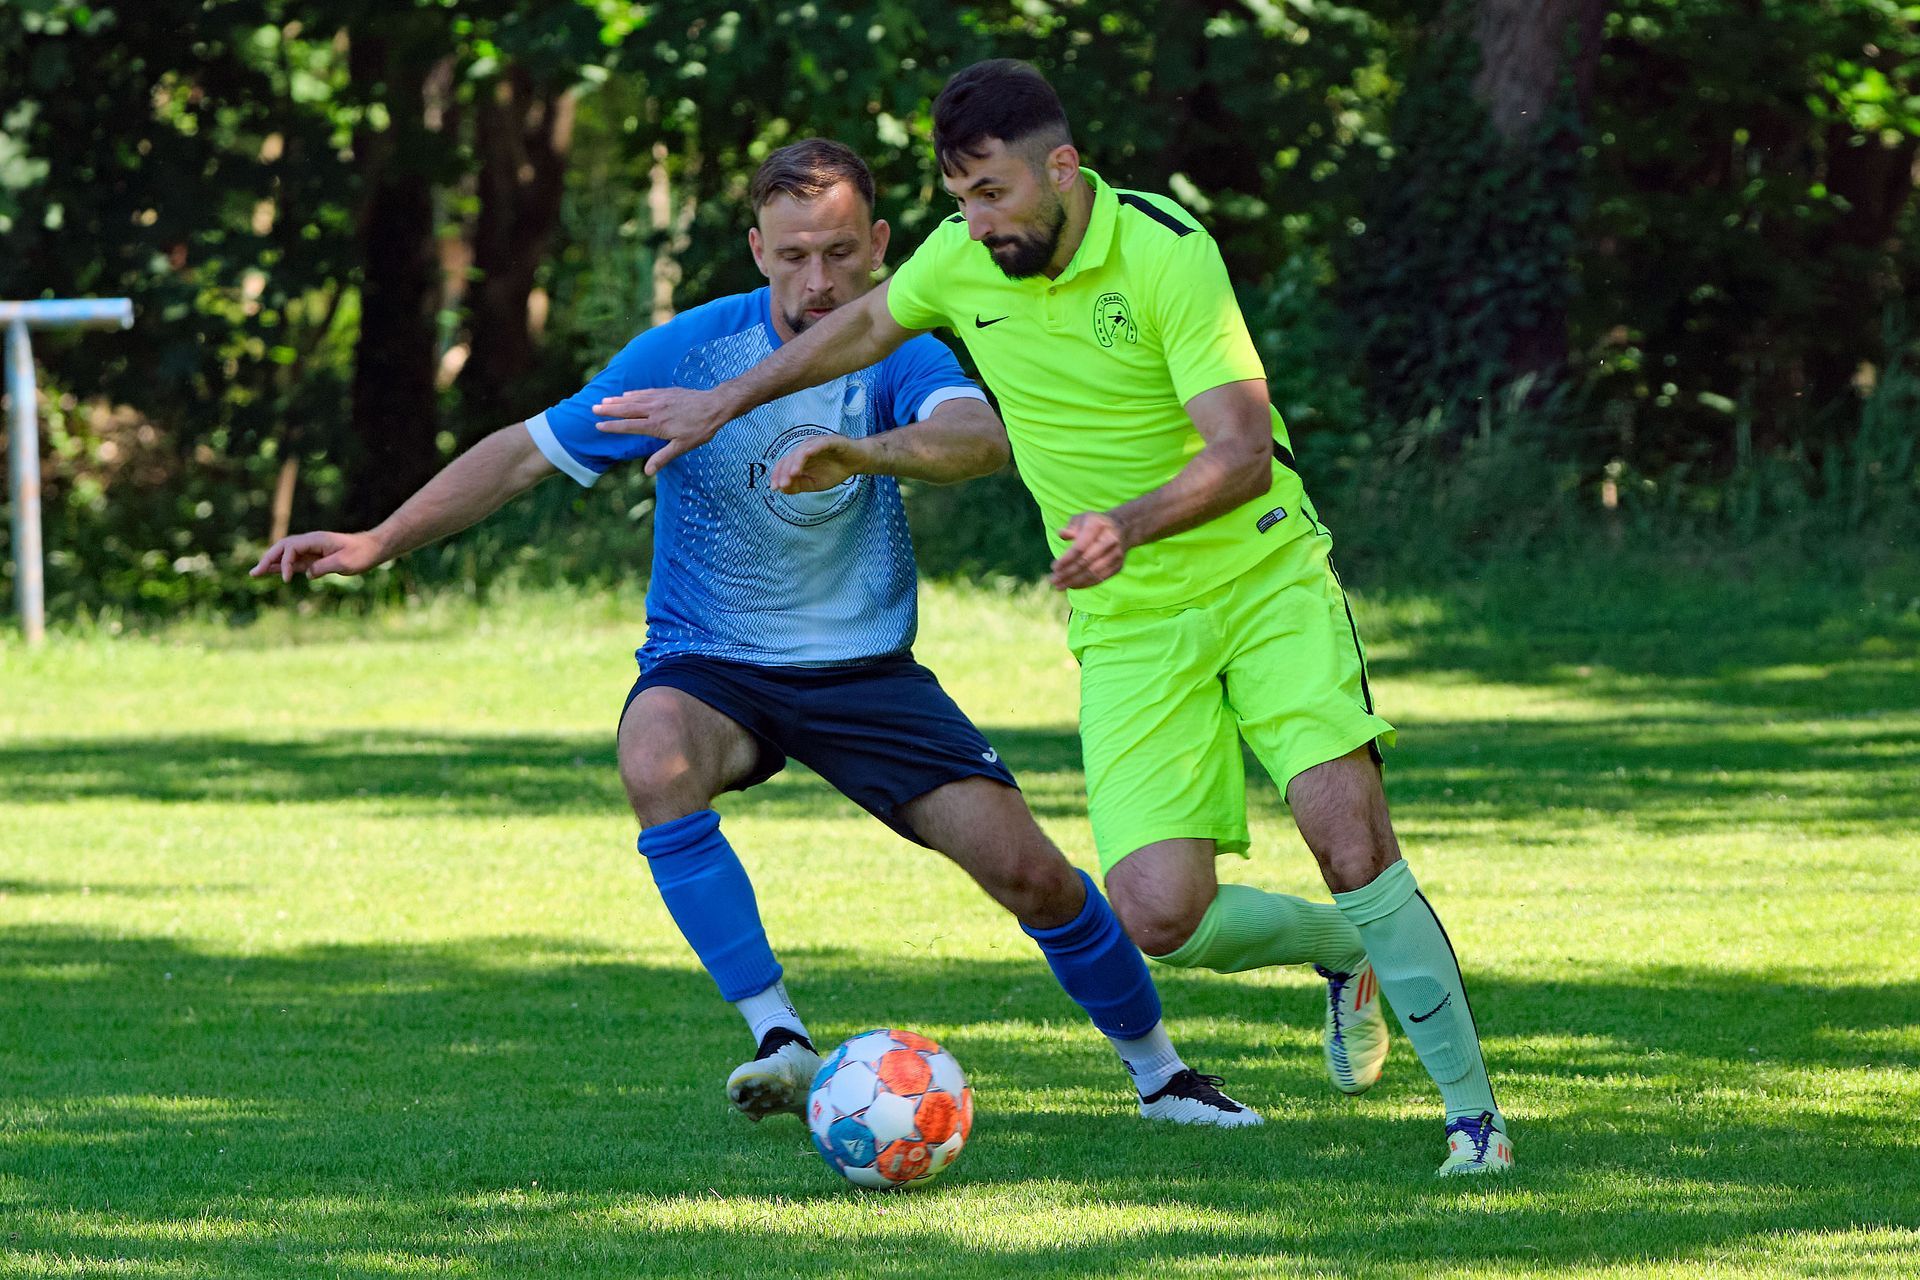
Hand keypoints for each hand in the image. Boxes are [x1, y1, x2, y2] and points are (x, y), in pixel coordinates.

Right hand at [251, 530, 384, 581]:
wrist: (372, 549)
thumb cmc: (361, 554)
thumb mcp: (344, 563)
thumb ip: (324, 567)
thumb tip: (308, 574)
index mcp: (316, 540)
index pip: (290, 548)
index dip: (284, 563)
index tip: (286, 579)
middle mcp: (310, 542)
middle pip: (282, 548)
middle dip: (267, 559)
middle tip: (254, 573)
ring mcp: (311, 550)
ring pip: (285, 555)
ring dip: (271, 564)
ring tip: (255, 574)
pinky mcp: (314, 559)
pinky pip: (294, 562)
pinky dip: (282, 568)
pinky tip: (271, 573)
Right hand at [593, 387, 730, 475]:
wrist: (714, 405)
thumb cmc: (700, 428)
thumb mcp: (683, 447)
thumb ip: (663, 458)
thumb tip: (647, 472)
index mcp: (656, 425)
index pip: (629, 425)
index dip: (613, 426)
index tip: (599, 425)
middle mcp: (654, 410)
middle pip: (627, 409)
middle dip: (609, 410)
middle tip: (593, 408)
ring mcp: (659, 399)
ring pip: (634, 399)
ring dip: (618, 400)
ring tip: (604, 401)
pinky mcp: (666, 392)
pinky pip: (645, 392)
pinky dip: (633, 393)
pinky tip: (626, 394)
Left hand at [771, 434, 867, 493]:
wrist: (857, 462)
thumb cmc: (835, 470)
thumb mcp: (814, 483)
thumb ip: (799, 485)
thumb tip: (783, 489)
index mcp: (800, 458)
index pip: (784, 464)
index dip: (777, 475)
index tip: (774, 488)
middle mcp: (806, 448)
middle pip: (790, 457)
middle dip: (784, 472)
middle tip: (783, 485)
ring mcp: (817, 443)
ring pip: (802, 450)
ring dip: (796, 462)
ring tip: (793, 474)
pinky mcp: (831, 440)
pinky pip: (820, 443)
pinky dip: (813, 448)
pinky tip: (807, 455)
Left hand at [1050, 511, 1128, 590]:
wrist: (1122, 528)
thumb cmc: (1094, 524)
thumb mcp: (1081, 519)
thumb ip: (1071, 527)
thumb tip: (1062, 534)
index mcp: (1098, 525)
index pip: (1080, 547)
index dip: (1066, 559)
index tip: (1054, 567)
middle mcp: (1110, 540)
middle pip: (1086, 561)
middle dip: (1067, 573)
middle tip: (1053, 580)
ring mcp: (1116, 554)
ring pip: (1092, 573)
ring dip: (1074, 582)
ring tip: (1059, 586)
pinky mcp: (1118, 566)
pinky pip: (1100, 578)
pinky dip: (1085, 584)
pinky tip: (1072, 586)